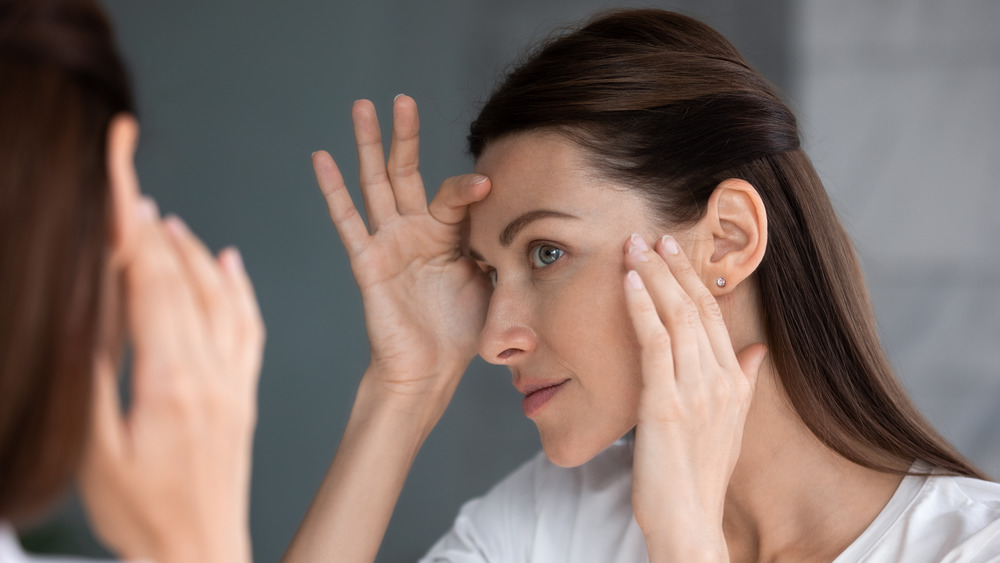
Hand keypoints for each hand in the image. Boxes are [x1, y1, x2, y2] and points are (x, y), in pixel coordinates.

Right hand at [79, 199, 264, 562]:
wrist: (200, 552)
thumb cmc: (142, 515)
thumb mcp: (96, 453)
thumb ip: (94, 380)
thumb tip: (89, 315)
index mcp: (169, 383)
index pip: (150, 286)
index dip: (133, 231)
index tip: (120, 188)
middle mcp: (210, 374)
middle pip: (184, 283)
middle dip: (154, 230)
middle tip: (133, 189)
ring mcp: (233, 382)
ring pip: (221, 298)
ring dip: (194, 253)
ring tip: (168, 221)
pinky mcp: (244, 394)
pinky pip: (249, 328)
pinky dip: (240, 289)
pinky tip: (230, 264)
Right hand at [313, 95, 490, 410]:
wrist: (431, 370)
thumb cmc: (462, 331)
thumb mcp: (494, 282)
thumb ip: (501, 249)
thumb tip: (531, 227)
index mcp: (448, 234)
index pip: (454, 195)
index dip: (469, 188)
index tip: (488, 187)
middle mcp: (416, 230)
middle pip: (407, 171)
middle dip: (404, 135)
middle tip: (401, 99)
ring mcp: (389, 242)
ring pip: (376, 183)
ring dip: (368, 145)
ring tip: (361, 106)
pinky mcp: (368, 261)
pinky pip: (348, 221)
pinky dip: (333, 190)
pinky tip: (322, 157)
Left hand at [622, 234, 766, 560]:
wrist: (689, 521)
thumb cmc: (700, 475)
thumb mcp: (731, 425)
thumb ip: (745, 382)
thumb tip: (757, 349)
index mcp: (734, 382)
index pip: (713, 315)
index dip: (692, 278)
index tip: (674, 251)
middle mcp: (719, 380)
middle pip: (695, 307)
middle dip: (671, 267)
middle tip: (651, 235)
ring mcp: (694, 390)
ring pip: (675, 316)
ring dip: (652, 276)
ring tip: (634, 246)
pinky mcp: (665, 403)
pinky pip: (653, 343)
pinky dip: (641, 307)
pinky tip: (628, 282)